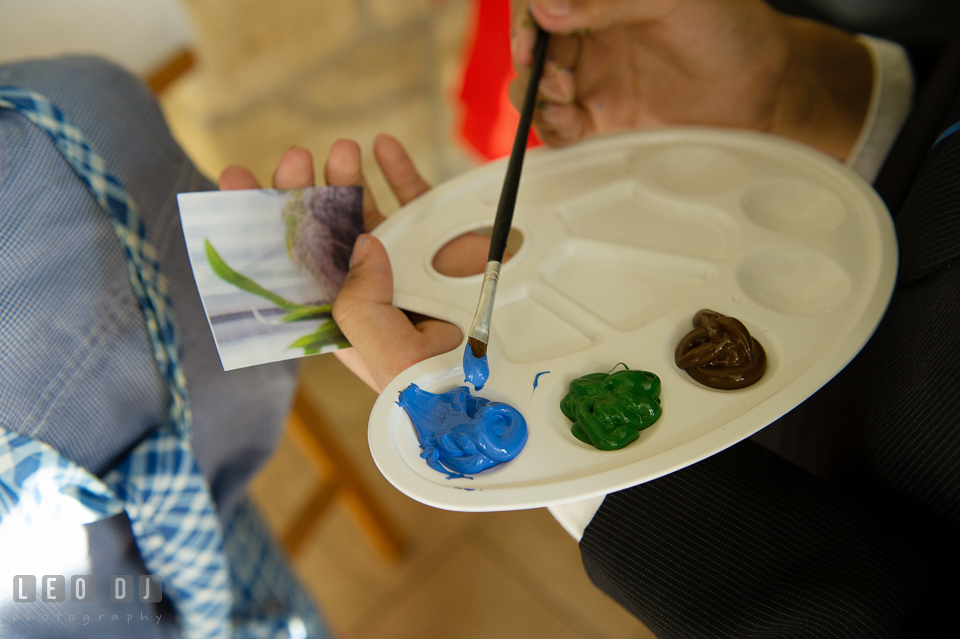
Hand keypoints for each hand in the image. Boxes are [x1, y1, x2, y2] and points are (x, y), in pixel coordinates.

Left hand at [220, 136, 488, 391]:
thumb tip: (363, 244)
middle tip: (294, 161)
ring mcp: (401, 260)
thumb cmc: (431, 380)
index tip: (235, 183)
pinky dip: (399, 172)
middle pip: (322, 230)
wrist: (496, 378)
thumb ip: (360, 306)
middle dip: (303, 193)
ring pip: (364, 210)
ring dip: (346, 178)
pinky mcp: (440, 243)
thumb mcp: (385, 354)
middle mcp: (364, 283)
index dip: (259, 226)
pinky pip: (416, 201)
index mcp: (339, 314)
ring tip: (340, 150)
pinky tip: (384, 146)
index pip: (289, 265)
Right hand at [511, 0, 871, 159]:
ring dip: (534, 92)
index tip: (535, 28)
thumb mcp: (673, 0)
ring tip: (563, 93)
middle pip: (532, 44)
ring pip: (536, 86)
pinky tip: (567, 121)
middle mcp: (590, 35)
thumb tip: (549, 8)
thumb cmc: (729, 30)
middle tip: (548, 66)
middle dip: (528, 56)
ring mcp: (591, 79)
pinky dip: (550, 126)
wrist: (763, 91)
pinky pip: (557, 126)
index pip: (544, 1)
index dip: (528, 15)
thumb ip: (610, 1)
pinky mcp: (600, 121)